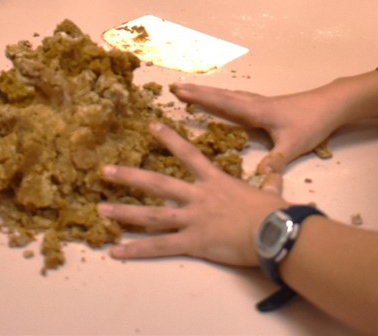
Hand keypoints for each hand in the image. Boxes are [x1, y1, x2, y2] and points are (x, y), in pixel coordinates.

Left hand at [98, 122, 284, 265]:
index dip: (169, 139)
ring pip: (152, 215)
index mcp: (215, 182)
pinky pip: (160, 247)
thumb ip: (269, 180)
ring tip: (101, 211)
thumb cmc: (273, 211)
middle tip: (106, 171)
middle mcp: (198, 197)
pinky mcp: (193, 242)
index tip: (150, 125)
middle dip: (130, 177)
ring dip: (125, 213)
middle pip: (158, 184)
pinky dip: (136, 250)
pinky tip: (116, 252)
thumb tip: (276, 171)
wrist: (274, 231)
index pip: (188, 154)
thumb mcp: (270, 190)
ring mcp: (193, 219)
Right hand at [171, 82, 344, 176]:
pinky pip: (238, 100)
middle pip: (221, 96)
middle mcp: (255, 104)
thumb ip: (276, 161)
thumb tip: (257, 178)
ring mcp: (261, 103)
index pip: (223, 103)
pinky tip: (222, 101)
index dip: (201, 98)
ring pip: (229, 96)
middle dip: (198, 92)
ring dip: (209, 93)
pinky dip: (223, 98)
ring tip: (190, 91)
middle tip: (174, 87)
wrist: (331, 105)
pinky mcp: (267, 106)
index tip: (180, 92)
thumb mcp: (294, 144)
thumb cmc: (312, 122)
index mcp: (257, 111)